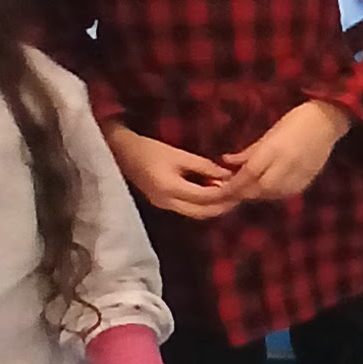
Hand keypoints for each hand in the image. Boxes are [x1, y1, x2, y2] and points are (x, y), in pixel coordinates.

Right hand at [106, 127, 234, 220]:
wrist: (121, 152)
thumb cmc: (148, 149)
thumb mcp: (178, 154)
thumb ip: (204, 166)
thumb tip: (228, 175)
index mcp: (170, 188)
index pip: (205, 198)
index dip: (225, 194)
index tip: (241, 187)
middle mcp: (166, 202)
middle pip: (203, 212)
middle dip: (223, 206)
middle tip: (241, 195)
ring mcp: (163, 205)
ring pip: (196, 214)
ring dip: (214, 208)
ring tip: (231, 196)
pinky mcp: (162, 204)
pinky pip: (188, 210)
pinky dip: (203, 205)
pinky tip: (213, 195)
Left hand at [222, 100, 352, 202]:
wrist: (327, 121)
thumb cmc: (295, 120)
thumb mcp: (269, 134)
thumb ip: (249, 152)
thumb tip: (227, 162)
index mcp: (274, 150)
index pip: (248, 174)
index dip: (232, 185)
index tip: (220, 190)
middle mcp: (286, 165)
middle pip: (259, 189)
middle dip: (243, 193)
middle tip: (231, 191)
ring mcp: (299, 174)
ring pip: (272, 194)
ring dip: (257, 194)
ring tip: (247, 190)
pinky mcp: (308, 180)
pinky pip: (286, 193)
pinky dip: (273, 194)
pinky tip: (267, 189)